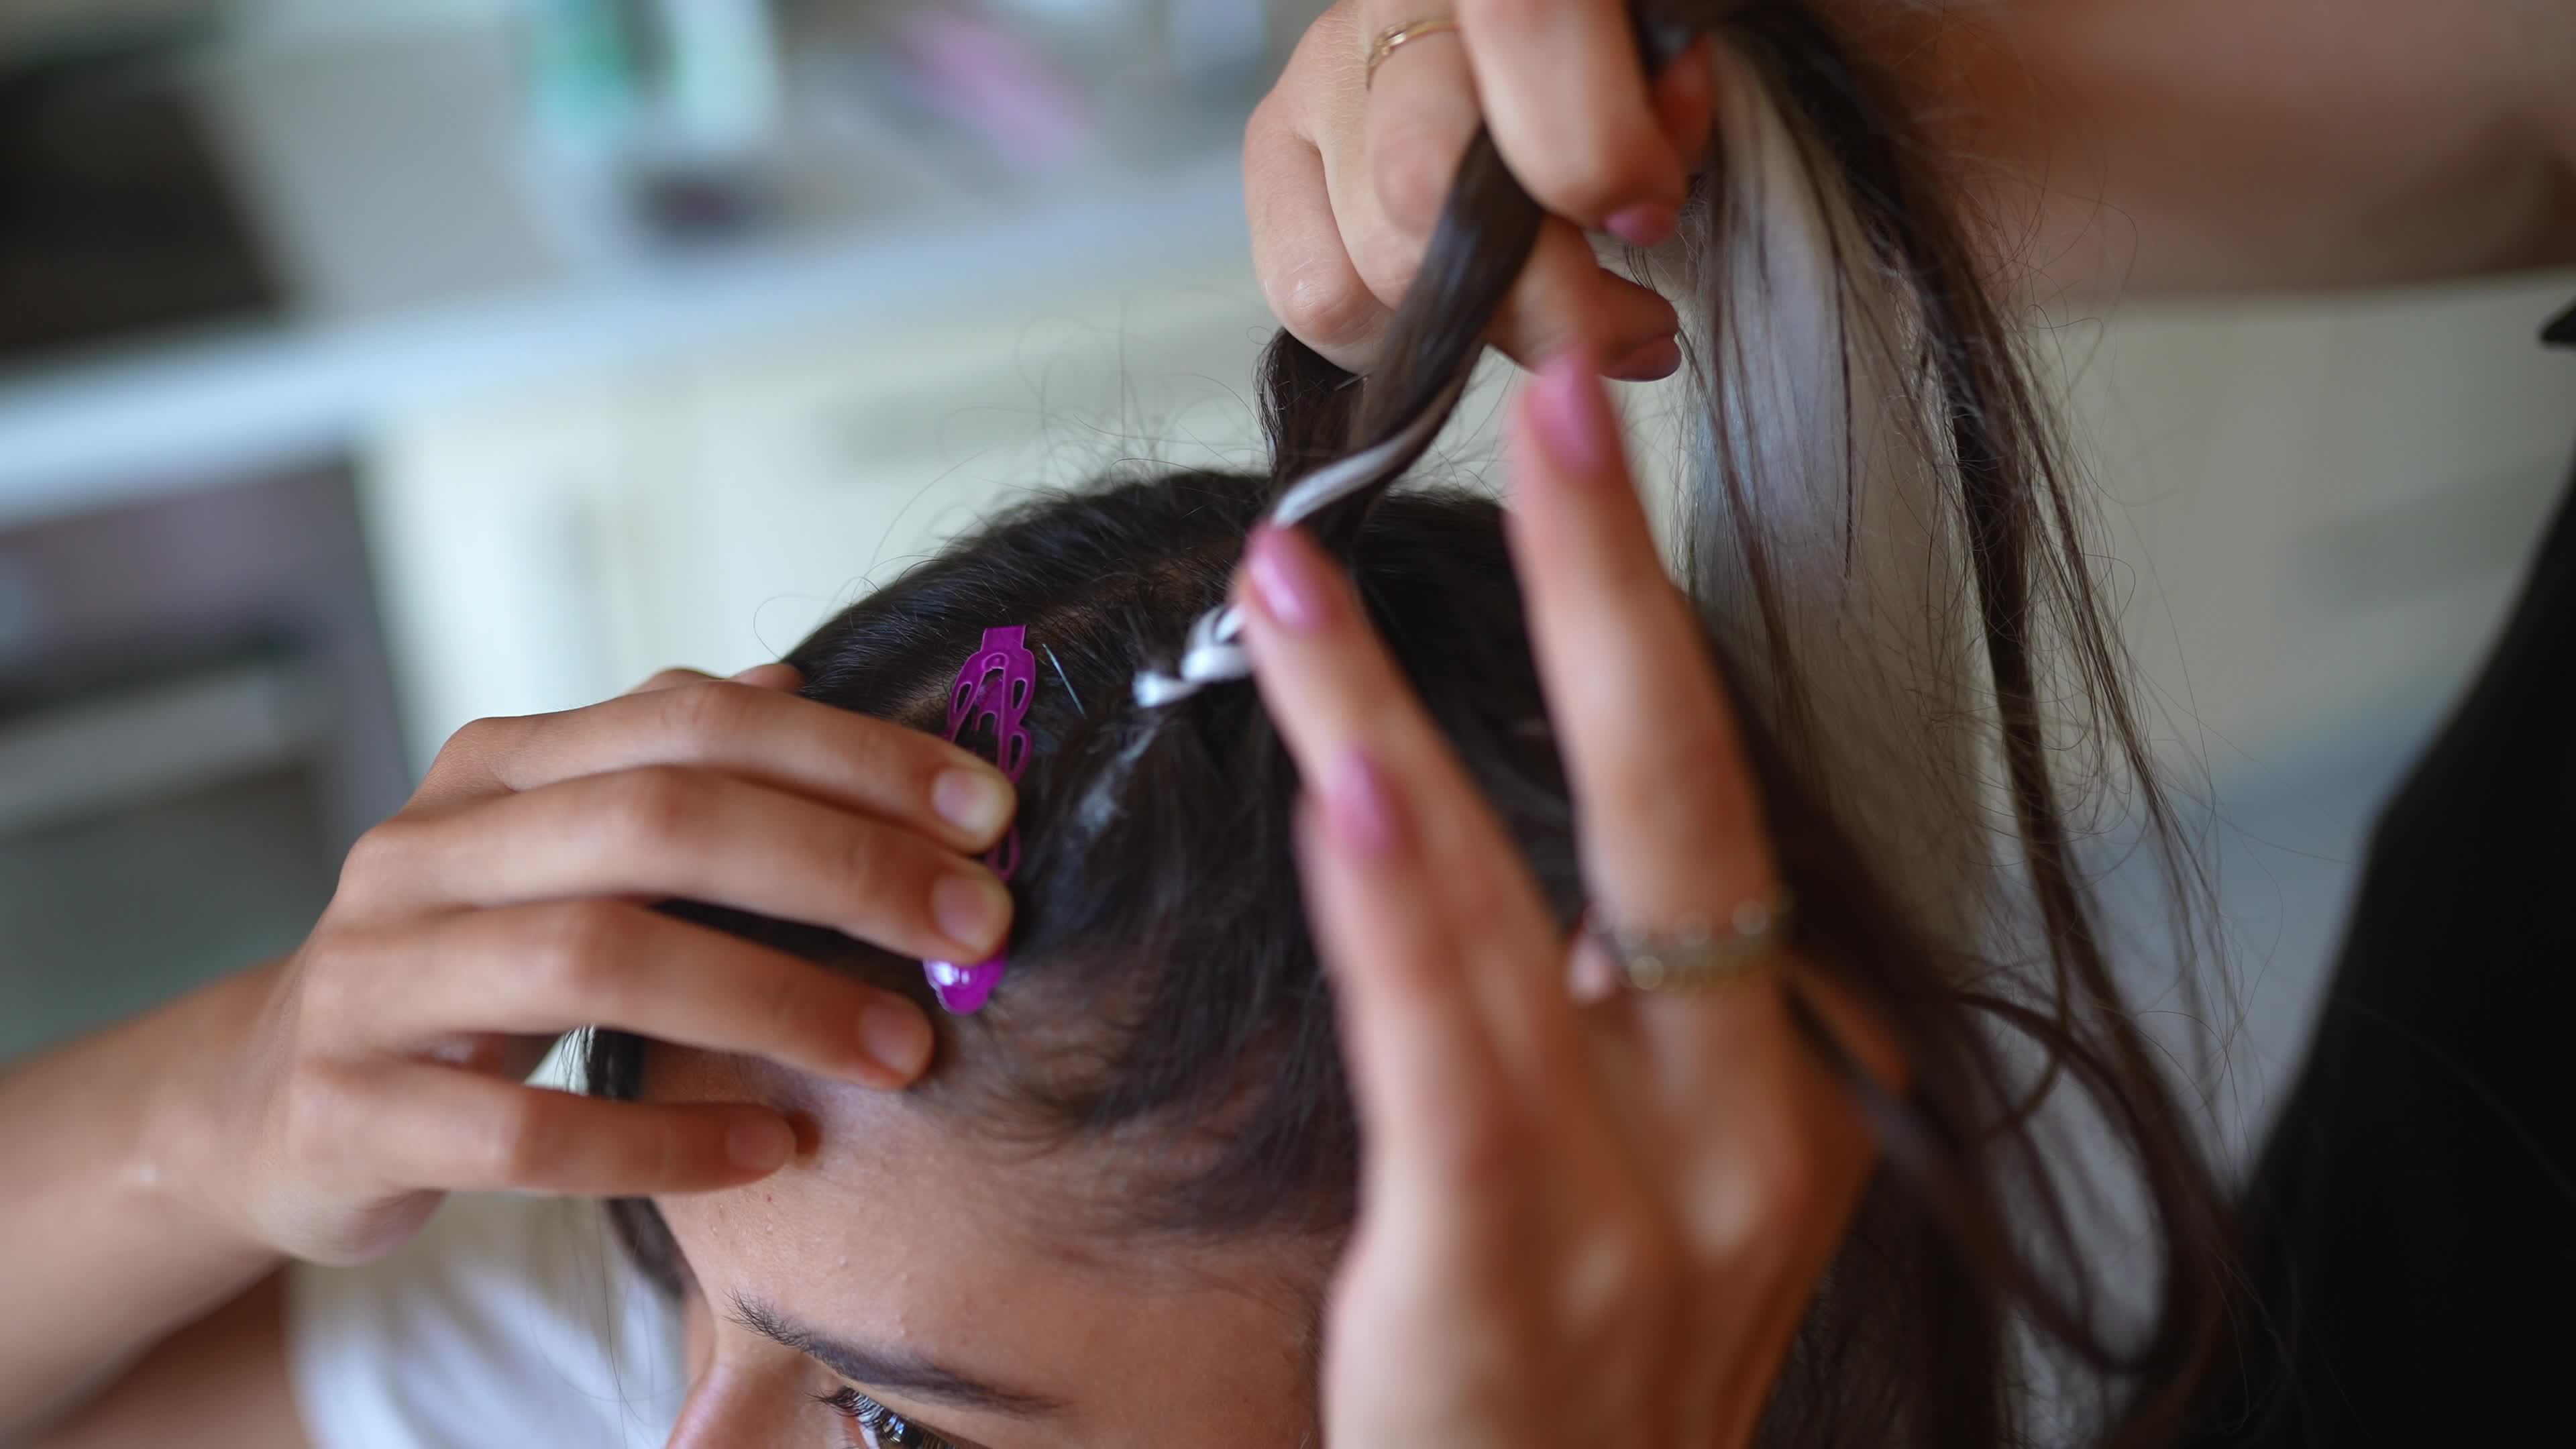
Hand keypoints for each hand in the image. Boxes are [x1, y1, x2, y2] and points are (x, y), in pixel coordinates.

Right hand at [199, 666, 1016, 1266]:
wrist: (267, 1103)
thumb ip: (664, 768)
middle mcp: (425, 851)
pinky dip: (663, 1141)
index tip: (988, 815)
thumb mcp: (551, 849)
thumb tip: (799, 679)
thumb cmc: (462, 966)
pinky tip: (776, 1150)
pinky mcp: (348, 1112)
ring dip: (775, 1003)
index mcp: (494, 769)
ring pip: (595, 959)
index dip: (852, 759)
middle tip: (977, 928)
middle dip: (842, 867)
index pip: (693, 722)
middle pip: (659, 820)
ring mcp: (373, 979)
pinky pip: (524, 1132)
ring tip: (906, 1047)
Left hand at [1237, 358, 1900, 1445]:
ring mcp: (1648, 1207)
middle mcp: (1751, 1130)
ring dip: (1400, 713)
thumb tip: (1554, 883)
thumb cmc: (1576, 1398)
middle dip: (1616, 586)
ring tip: (1305, 577)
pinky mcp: (1514, 1269)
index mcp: (1785, 1094)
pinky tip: (1348, 778)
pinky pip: (1454, 1054)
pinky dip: (1402, 904)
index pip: (1714, 815)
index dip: (1648, 626)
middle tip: (1552, 404)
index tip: (1586, 467)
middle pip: (1683, 806)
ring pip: (1527, 899)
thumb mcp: (1656, 1210)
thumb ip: (1630, 1047)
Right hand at [1245, 0, 1715, 376]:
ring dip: (1469, 330)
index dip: (1595, 151)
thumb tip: (1640, 204)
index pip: (1526, 27)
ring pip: (1361, 264)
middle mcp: (1396, 3)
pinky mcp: (1276, 141)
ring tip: (1543, 315)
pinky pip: (1308, 292)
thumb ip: (1678, 101)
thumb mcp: (1677, 57)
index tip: (1649, 218)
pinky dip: (1393, 336)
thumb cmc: (1625, 59)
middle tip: (1618, 322)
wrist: (1537, 47)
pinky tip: (1464, 311)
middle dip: (1537, 296)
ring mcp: (1324, 72)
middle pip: (1423, 182)